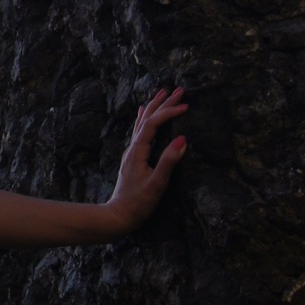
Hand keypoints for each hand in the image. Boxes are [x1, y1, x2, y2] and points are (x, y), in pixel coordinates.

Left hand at [106, 87, 187, 232]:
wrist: (118, 215)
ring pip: (142, 122)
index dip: (169, 112)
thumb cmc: (138, 203)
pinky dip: (144, 118)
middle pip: (147, 119)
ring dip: (154, 107)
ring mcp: (131, 152)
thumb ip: (169, 161)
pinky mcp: (133, 157)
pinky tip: (142, 112)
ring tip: (163, 93)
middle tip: (179, 89)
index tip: (186, 105)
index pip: (153, 124)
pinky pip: (139, 131)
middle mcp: (132, 147)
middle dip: (163, 103)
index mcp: (138, 151)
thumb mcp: (157, 184)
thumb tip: (182, 139)